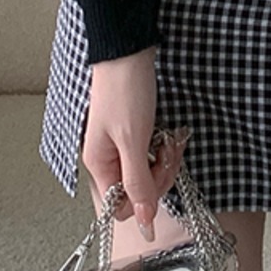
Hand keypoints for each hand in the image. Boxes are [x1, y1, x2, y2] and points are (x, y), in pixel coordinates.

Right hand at [81, 45, 184, 240]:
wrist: (129, 51)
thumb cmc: (125, 89)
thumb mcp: (133, 140)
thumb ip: (137, 181)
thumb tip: (142, 220)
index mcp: (99, 164)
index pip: (120, 207)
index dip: (144, 199)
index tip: (160, 177)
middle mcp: (108, 158)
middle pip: (138, 191)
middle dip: (161, 175)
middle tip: (170, 153)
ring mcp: (122, 145)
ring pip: (148, 171)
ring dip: (166, 160)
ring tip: (171, 139)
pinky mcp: (135, 131)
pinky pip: (152, 152)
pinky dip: (165, 146)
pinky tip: (170, 134)